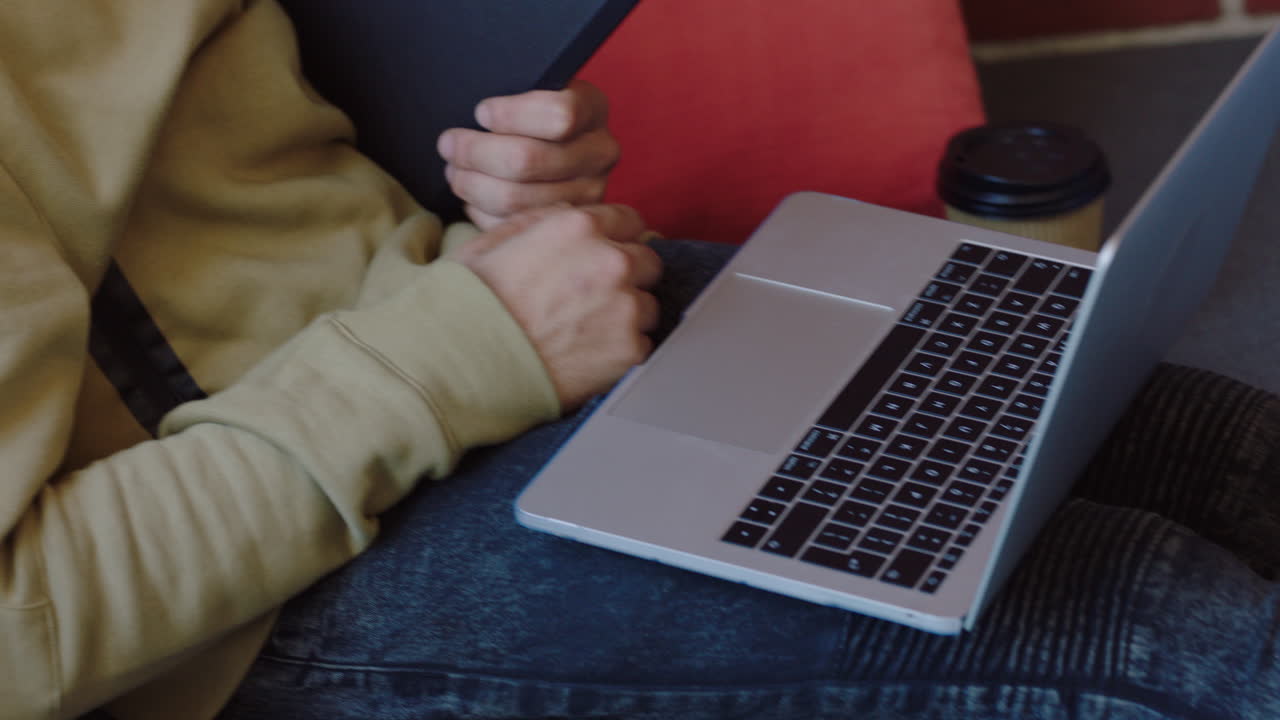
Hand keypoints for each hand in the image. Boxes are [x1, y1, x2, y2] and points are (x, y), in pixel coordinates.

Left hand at [437, 80, 619, 231]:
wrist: (545, 140)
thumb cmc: (526, 108)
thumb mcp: (528, 84)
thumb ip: (511, 89)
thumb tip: (477, 114)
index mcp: (592, 108)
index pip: (559, 115)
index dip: (511, 116)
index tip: (480, 112)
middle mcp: (600, 153)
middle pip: (528, 160)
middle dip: (475, 152)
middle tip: (448, 144)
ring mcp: (587, 194)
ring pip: (514, 197)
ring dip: (471, 183)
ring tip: (453, 169)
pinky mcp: (563, 224)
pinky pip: (510, 224)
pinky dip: (480, 210)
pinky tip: (471, 195)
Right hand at [448, 205, 661, 408]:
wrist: (464, 364)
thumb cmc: (469, 303)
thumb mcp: (493, 241)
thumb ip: (542, 220)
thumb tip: (569, 216)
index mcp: (580, 228)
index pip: (630, 221)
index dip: (615, 239)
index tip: (603, 258)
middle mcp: (612, 261)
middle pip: (648, 261)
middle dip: (627, 276)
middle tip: (592, 298)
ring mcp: (625, 308)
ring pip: (649, 305)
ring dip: (626, 316)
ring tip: (585, 331)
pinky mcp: (629, 350)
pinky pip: (642, 345)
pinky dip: (620, 352)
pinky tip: (586, 356)